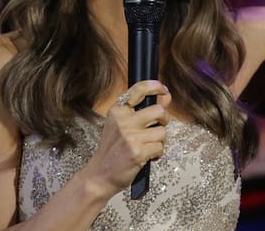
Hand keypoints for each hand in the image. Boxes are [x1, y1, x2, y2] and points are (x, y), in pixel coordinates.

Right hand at [82, 80, 171, 197]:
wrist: (99, 176)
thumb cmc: (113, 151)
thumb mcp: (121, 126)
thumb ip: (142, 111)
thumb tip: (166, 97)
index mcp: (117, 111)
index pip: (139, 89)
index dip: (156, 87)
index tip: (164, 91)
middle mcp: (123, 120)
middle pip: (159, 111)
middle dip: (164, 120)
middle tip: (156, 129)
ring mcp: (130, 136)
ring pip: (162, 131)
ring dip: (159, 141)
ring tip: (147, 147)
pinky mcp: (138, 151)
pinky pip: (160, 147)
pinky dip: (157, 154)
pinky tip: (146, 157)